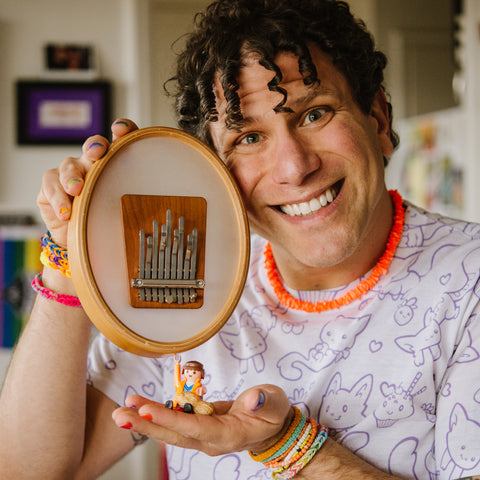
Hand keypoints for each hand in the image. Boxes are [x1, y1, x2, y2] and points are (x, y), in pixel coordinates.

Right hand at [36, 118, 137, 246]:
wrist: (82, 240)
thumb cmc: (107, 221)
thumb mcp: (125, 212)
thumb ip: (136, 203)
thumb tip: (157, 209)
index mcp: (115, 164)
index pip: (121, 139)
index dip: (122, 130)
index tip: (122, 130)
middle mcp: (92, 163)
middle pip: (93, 146)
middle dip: (95, 146)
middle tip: (97, 153)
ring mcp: (70, 171)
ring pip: (69, 165)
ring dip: (72, 176)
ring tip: (77, 190)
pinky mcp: (51, 184)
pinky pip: (51, 184)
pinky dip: (58, 198)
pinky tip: (66, 213)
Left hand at [112, 384, 290, 455]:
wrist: (270, 425)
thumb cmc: (273, 412)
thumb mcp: (275, 403)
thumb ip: (265, 402)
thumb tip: (253, 399)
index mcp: (229, 435)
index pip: (195, 428)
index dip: (170, 419)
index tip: (147, 411)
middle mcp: (211, 440)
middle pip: (174, 434)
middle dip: (147, 424)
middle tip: (121, 415)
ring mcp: (203, 434)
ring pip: (171, 429)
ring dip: (147, 419)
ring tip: (124, 408)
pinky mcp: (199, 425)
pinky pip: (176, 419)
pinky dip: (158, 412)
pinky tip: (141, 405)